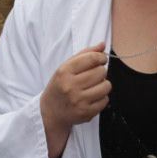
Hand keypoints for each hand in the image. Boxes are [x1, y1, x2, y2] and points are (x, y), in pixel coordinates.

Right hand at [40, 43, 109, 157]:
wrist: (50, 112)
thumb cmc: (60, 86)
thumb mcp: (66, 67)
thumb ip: (84, 54)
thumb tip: (102, 45)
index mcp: (64, 72)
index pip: (92, 59)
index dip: (101, 57)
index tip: (101, 59)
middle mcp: (70, 86)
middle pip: (101, 72)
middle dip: (100, 72)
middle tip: (93, 76)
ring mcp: (78, 101)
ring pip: (106, 86)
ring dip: (103, 85)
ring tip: (93, 86)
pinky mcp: (86, 112)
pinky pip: (105, 100)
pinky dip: (102, 98)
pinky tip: (92, 97)